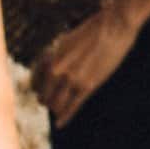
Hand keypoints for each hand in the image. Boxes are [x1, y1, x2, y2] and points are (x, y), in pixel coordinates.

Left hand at [32, 3, 142, 127]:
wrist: (114, 25)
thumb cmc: (95, 30)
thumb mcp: (68, 40)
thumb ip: (58, 55)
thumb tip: (52, 67)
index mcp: (51, 56)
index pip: (34, 82)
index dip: (38, 89)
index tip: (40, 93)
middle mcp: (57, 69)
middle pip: (45, 96)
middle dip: (47, 101)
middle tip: (51, 104)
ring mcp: (72, 79)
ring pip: (56, 105)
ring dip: (57, 109)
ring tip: (58, 113)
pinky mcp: (88, 86)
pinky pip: (72, 107)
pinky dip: (65, 117)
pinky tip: (61, 124)